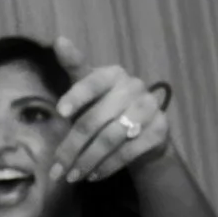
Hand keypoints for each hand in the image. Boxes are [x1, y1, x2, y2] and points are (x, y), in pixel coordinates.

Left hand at [47, 38, 170, 184]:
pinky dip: (108, 166)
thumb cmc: (104, 104)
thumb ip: (73, 66)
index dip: (75, 97)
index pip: (91, 82)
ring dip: (88, 161)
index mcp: (113, 74)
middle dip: (72, 148)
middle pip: (94, 120)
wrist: (143, 130)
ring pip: (111, 139)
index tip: (59, 113)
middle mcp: (135, 87)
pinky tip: (93, 175)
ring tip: (72, 176)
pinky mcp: (161, 130)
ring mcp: (150, 109)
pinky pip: (129, 152)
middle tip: (56, 169)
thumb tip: (59, 40)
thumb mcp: (88, 86)